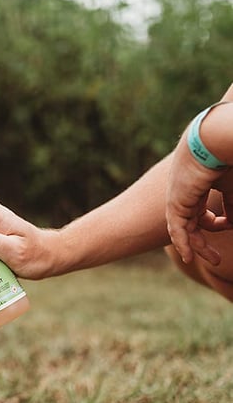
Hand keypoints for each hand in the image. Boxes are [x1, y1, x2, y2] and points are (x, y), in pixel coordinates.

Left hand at [166, 87, 232, 264]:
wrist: (213, 142)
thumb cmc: (228, 158)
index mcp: (198, 186)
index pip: (202, 212)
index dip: (218, 223)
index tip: (231, 225)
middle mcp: (186, 194)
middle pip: (192, 223)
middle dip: (204, 242)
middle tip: (216, 259)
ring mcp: (179, 199)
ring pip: (185, 229)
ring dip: (197, 247)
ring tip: (214, 261)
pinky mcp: (175, 204)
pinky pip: (177, 229)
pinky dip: (183, 244)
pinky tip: (188, 257)